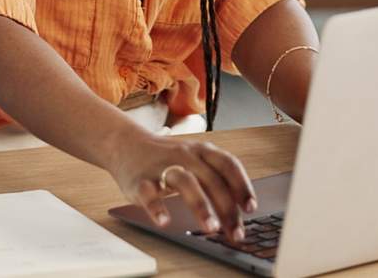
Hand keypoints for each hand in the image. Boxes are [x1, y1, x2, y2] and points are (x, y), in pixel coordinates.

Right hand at [106, 132, 256, 241]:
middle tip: (235, 232)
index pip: (228, 164)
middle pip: (211, 178)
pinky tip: (165, 221)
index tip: (251, 208)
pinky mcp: (140, 180)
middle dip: (226, 207)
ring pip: (184, 181)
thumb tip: (239, 212)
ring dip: (200, 205)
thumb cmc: (167, 158)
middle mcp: (184, 155)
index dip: (242, 185)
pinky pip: (149, 193)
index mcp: (202, 151)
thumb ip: (215, 180)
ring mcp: (162, 166)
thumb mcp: (195, 160)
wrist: (126, 144)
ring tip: (210, 227)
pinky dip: (157, 208)